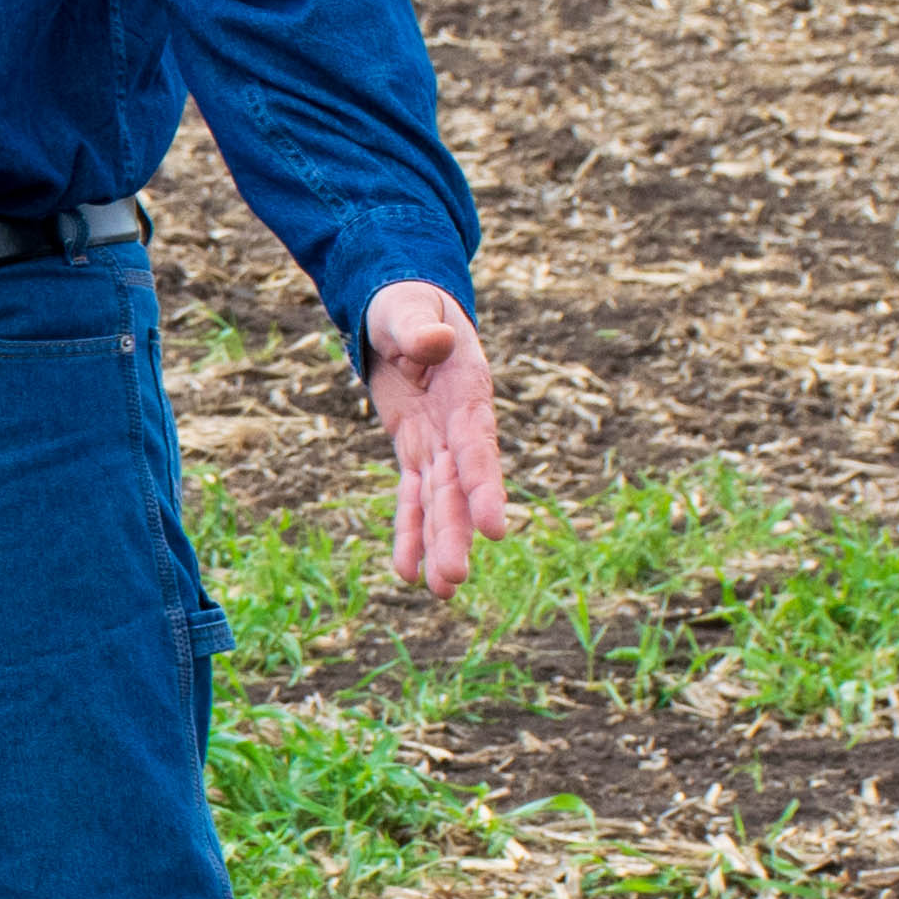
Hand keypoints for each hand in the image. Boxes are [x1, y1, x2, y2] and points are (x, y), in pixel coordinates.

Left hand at [361, 281, 515, 594]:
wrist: (403, 312)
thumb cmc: (409, 305)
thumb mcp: (409, 309)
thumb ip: (422, 329)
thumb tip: (434, 343)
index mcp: (468, 392)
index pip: (477, 447)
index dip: (485, 488)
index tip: (495, 529)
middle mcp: (459, 426)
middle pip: (458, 487)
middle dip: (455, 533)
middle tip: (451, 580)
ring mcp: (437, 441)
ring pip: (438, 500)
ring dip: (438, 544)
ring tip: (440, 592)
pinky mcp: (414, 449)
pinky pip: (411, 495)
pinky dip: (408, 531)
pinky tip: (406, 572)